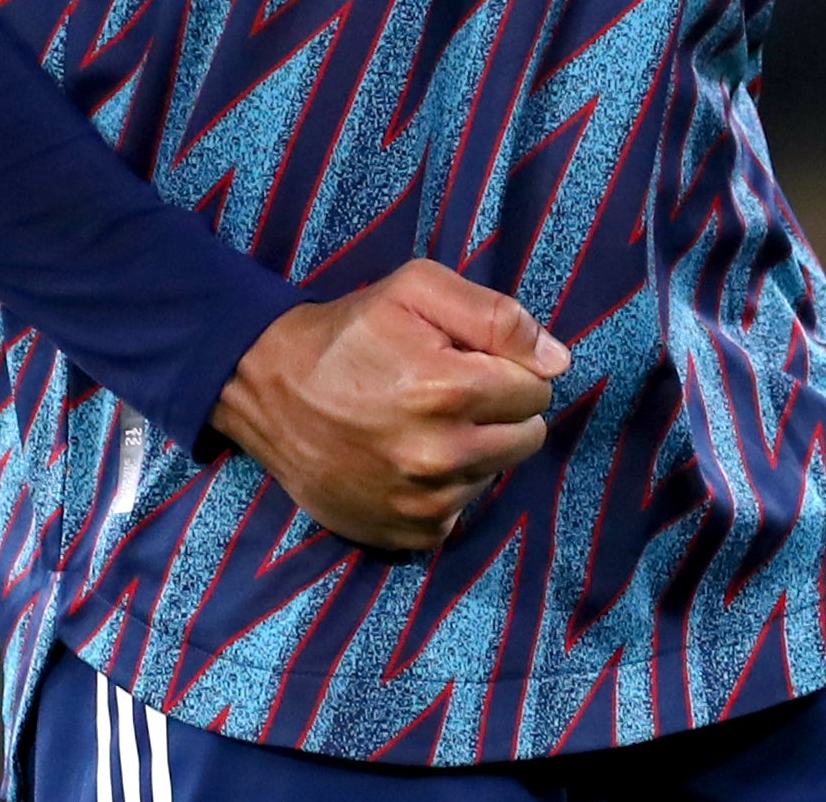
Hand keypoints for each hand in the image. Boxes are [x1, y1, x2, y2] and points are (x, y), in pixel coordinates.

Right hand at [208, 259, 570, 553]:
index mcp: (449, 389)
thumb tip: (558, 361)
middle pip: (526, 438)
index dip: (509, 370)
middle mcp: (440, 456)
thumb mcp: (417, 290)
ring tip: (421, 423)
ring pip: (494, 475)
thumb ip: (498, 317)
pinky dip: (444, 489)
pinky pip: (458, 514)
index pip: (537, 390)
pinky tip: (407, 460)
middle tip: (450, 392)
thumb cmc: (348, 333)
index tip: (470, 362)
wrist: (268, 389)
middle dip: (501, 411)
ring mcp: (420, 503)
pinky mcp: (402, 535)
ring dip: (473, 451)